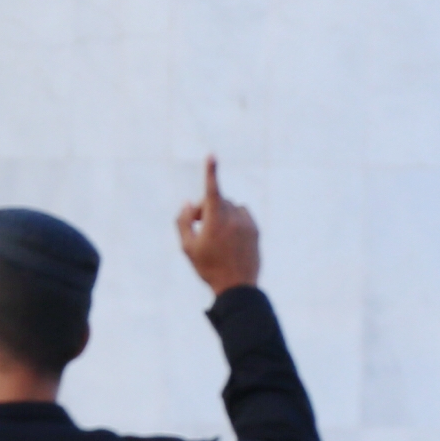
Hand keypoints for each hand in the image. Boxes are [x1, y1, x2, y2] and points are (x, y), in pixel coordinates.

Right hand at [177, 157, 261, 293]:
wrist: (237, 285)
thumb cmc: (208, 267)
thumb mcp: (187, 247)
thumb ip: (183, 222)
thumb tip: (188, 203)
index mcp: (215, 221)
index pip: (212, 190)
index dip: (211, 172)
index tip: (212, 155)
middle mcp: (233, 218)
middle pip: (217, 200)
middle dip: (206, 207)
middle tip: (197, 225)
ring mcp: (247, 223)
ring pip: (231, 207)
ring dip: (221, 213)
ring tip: (215, 233)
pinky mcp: (255, 229)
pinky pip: (243, 214)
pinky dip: (234, 219)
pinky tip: (229, 236)